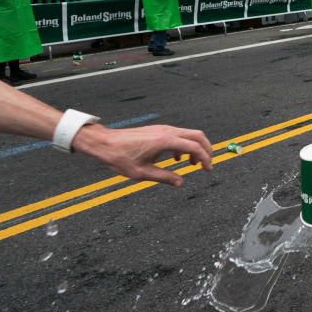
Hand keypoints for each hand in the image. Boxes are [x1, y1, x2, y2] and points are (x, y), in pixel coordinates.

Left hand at [71, 124, 213, 186]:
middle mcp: (166, 131)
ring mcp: (163, 129)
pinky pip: (179, 135)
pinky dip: (185, 145)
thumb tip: (181, 182)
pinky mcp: (158, 130)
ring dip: (196, 148)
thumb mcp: (141, 173)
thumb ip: (164, 177)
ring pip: (189, 134)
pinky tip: (177, 158)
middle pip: (197, 135)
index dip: (205, 158)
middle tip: (207, 165)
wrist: (104, 142)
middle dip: (207, 150)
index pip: (194, 146)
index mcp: (165, 141)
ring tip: (192, 164)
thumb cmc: (119, 157)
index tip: (208, 169)